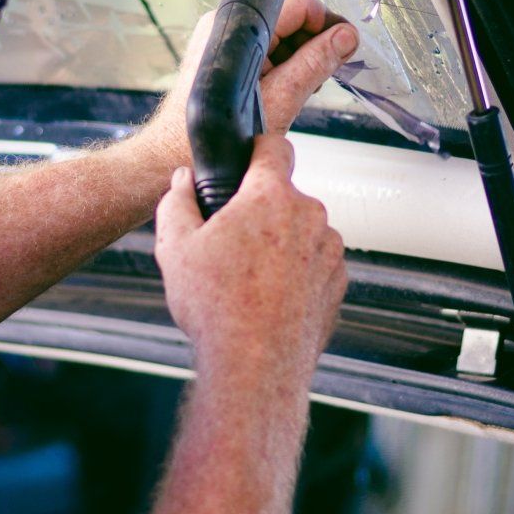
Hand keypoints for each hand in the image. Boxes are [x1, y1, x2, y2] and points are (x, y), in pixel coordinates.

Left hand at [135, 0, 360, 170]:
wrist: (175, 156)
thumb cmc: (218, 135)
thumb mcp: (282, 99)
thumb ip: (315, 64)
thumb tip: (345, 39)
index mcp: (240, 27)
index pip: (300, 2)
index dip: (327, 24)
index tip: (344, 47)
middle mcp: (228, 24)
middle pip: (291, 16)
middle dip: (313, 45)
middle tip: (318, 79)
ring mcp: (223, 39)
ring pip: (279, 34)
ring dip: (297, 60)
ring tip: (294, 93)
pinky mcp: (222, 55)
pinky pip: (263, 49)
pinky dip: (280, 67)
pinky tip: (280, 94)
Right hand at [152, 135, 346, 391]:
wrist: (256, 367)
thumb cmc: (216, 307)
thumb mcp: (175, 249)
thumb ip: (176, 203)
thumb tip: (182, 182)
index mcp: (272, 197)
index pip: (275, 146)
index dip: (256, 150)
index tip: (244, 163)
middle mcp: (311, 216)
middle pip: (284, 196)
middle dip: (260, 211)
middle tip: (229, 242)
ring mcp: (330, 252)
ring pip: (302, 232)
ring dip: (281, 244)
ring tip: (248, 280)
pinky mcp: (338, 285)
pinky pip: (315, 265)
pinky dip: (297, 275)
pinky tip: (268, 300)